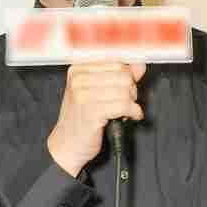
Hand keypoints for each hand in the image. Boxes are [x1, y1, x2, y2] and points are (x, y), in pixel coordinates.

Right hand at [47, 62, 146, 176]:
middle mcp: (78, 79)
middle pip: (123, 75)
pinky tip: (130, 116)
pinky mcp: (91, 112)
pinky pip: (124, 105)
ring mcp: (83, 95)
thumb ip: (120, 76)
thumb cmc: (81, 120)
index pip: (116, 62)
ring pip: (125, 90)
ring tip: (125, 111)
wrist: (67, 145)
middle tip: (125, 102)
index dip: (128, 76)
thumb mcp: (99, 92)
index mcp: (78, 70)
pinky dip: (133, 112)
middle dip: (131, 90)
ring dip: (132, 103)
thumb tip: (140, 65)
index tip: (127, 87)